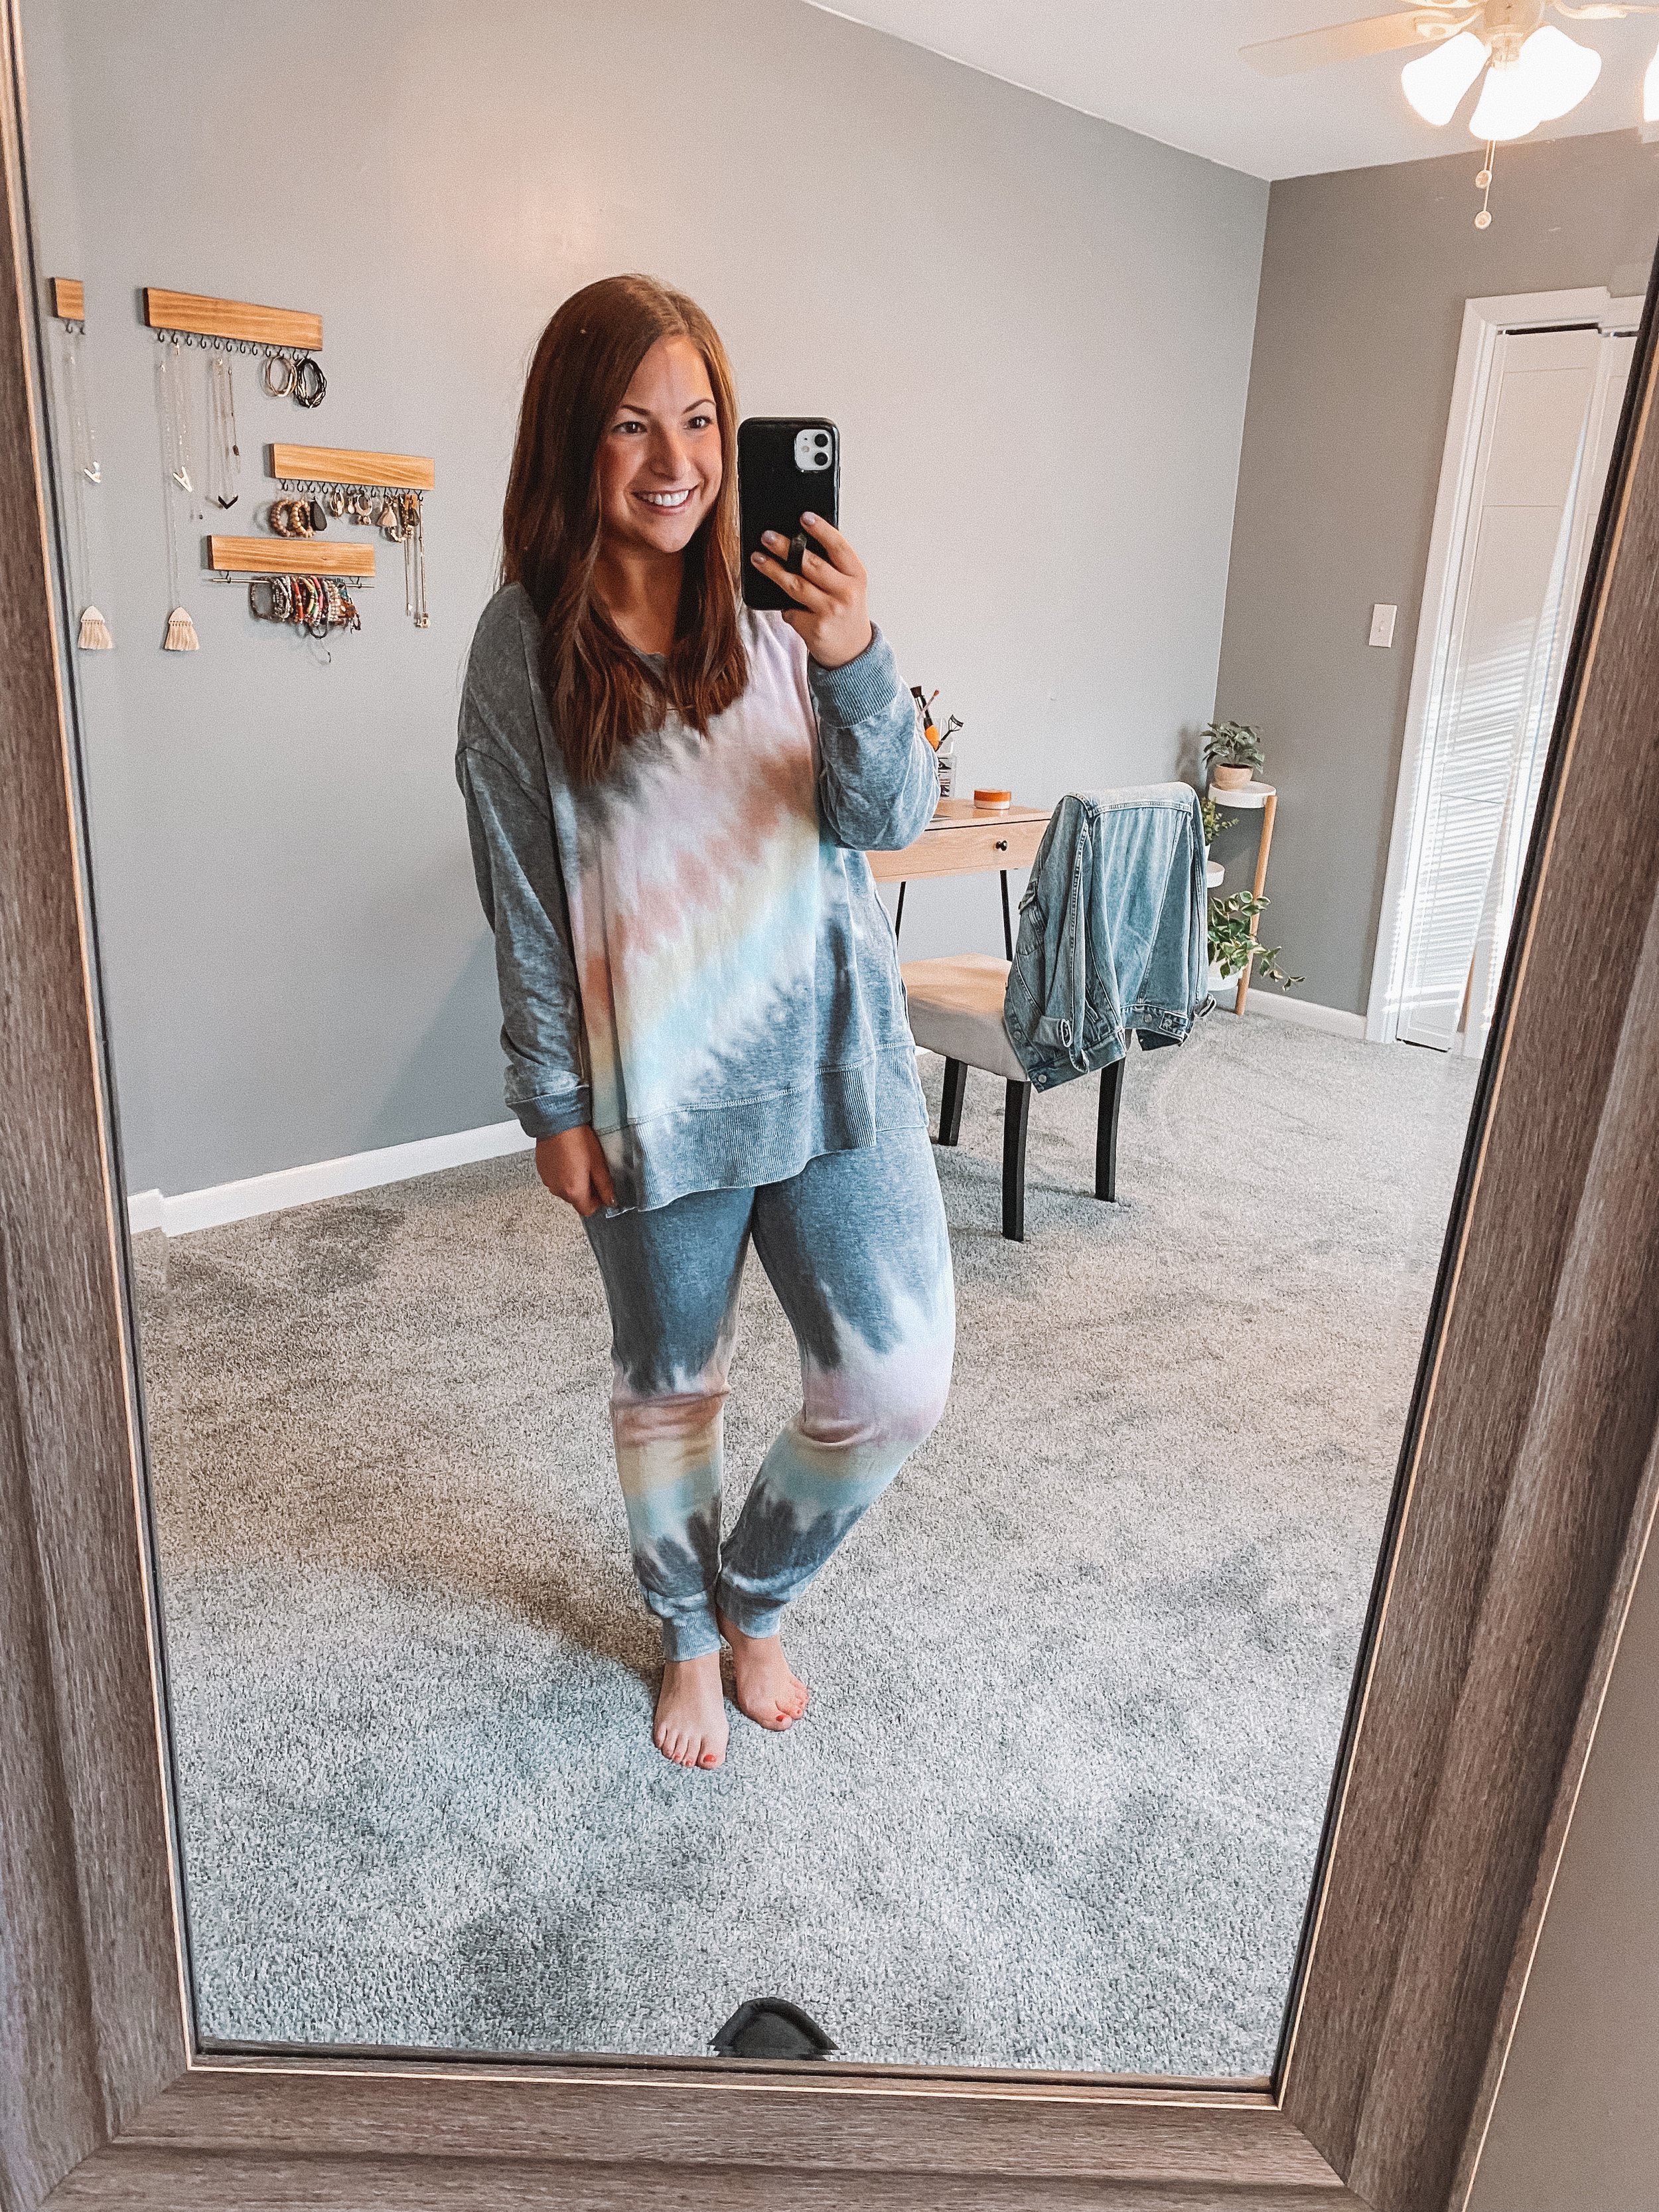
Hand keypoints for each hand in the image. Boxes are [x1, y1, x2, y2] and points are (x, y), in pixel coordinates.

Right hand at [534, 1126, 614, 1215]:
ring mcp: (548, 1180)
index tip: (601, 1190)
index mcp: (573, 1191)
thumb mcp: (599, 1164)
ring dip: (573, 1181)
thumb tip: (611, 1200)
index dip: (597, 1201)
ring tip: (579, 1162)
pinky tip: (568, 1158)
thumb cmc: (578, 1139)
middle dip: (586, 1190)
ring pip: (565, 1189)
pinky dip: (563, 1173)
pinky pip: (555, 1179)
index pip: (587, 1210)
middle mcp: (558, 1189)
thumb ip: (605, 1186)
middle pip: (576, 1200)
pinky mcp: (542, 1171)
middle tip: (592, 1171)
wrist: (557, 1121)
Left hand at [750, 513, 872, 668]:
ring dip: (773, 570)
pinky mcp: (815, 628)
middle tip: (767, 536)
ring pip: (795, 585)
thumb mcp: (849, 586)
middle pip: (811, 564)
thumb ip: (832, 567)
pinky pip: (791, 610)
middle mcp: (846, 593)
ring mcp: (830, 611)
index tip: (804, 517)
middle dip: (786, 547)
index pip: (839, 547)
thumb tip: (797, 542)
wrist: (852, 651)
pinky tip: (782, 602)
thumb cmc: (845, 611)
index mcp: (856, 576)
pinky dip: (785, 606)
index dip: (821, 530)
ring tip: (757, 558)